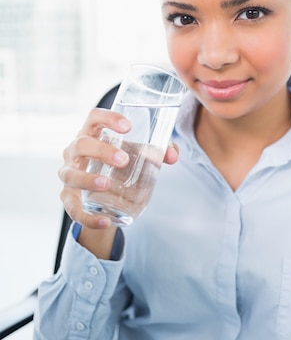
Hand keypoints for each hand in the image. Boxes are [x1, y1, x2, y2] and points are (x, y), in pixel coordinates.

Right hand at [58, 107, 178, 229]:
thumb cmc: (119, 164)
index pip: (94, 118)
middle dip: (101, 151)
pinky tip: (105, 222)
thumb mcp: (136, 155)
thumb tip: (172, 155)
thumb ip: (157, 152)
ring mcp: (69, 175)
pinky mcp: (69, 199)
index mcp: (92, 134)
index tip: (128, 126)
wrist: (103, 194)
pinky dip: (88, 217)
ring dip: (87, 179)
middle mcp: (75, 152)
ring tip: (106, 184)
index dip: (108, 118)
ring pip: (70, 175)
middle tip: (124, 160)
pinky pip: (74, 209)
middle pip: (81, 144)